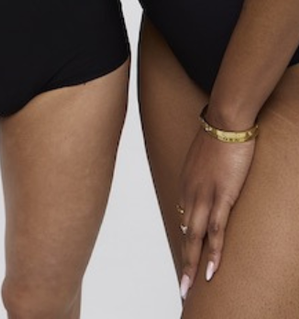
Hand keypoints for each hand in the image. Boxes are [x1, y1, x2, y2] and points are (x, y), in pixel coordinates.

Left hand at [176, 126, 255, 297]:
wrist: (225, 122)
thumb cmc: (218, 136)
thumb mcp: (207, 158)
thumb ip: (205, 173)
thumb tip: (211, 179)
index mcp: (186, 184)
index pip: (184, 218)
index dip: (186, 241)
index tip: (186, 259)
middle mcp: (190, 192)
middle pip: (186, 234)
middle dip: (185, 261)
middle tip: (183, 287)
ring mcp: (204, 196)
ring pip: (196, 237)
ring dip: (194, 264)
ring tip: (191, 287)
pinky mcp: (222, 196)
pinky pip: (216, 230)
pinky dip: (213, 252)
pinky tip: (211, 270)